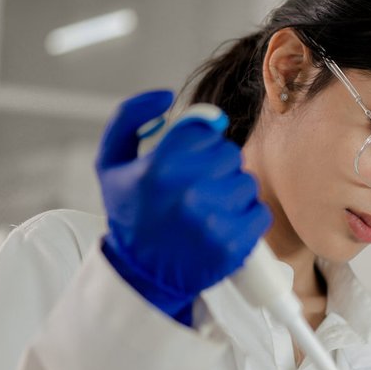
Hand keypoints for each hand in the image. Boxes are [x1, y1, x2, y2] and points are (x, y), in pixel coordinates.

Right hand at [95, 90, 270, 322]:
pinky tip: (222, 225)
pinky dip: (245, 218)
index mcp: (159, 167)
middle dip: (216, 167)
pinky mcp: (234, 245)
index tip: (188, 161)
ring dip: (232, 192)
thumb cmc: (130, 214)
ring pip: (246, 183)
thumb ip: (129, 117)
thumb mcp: (110, 162)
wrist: (141, 274)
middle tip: (196, 187)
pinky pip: (259, 212)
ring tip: (207, 209)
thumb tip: (165, 95)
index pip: (206, 131)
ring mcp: (214, 221)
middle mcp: (188, 192)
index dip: (199, 145)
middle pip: (229, 155)